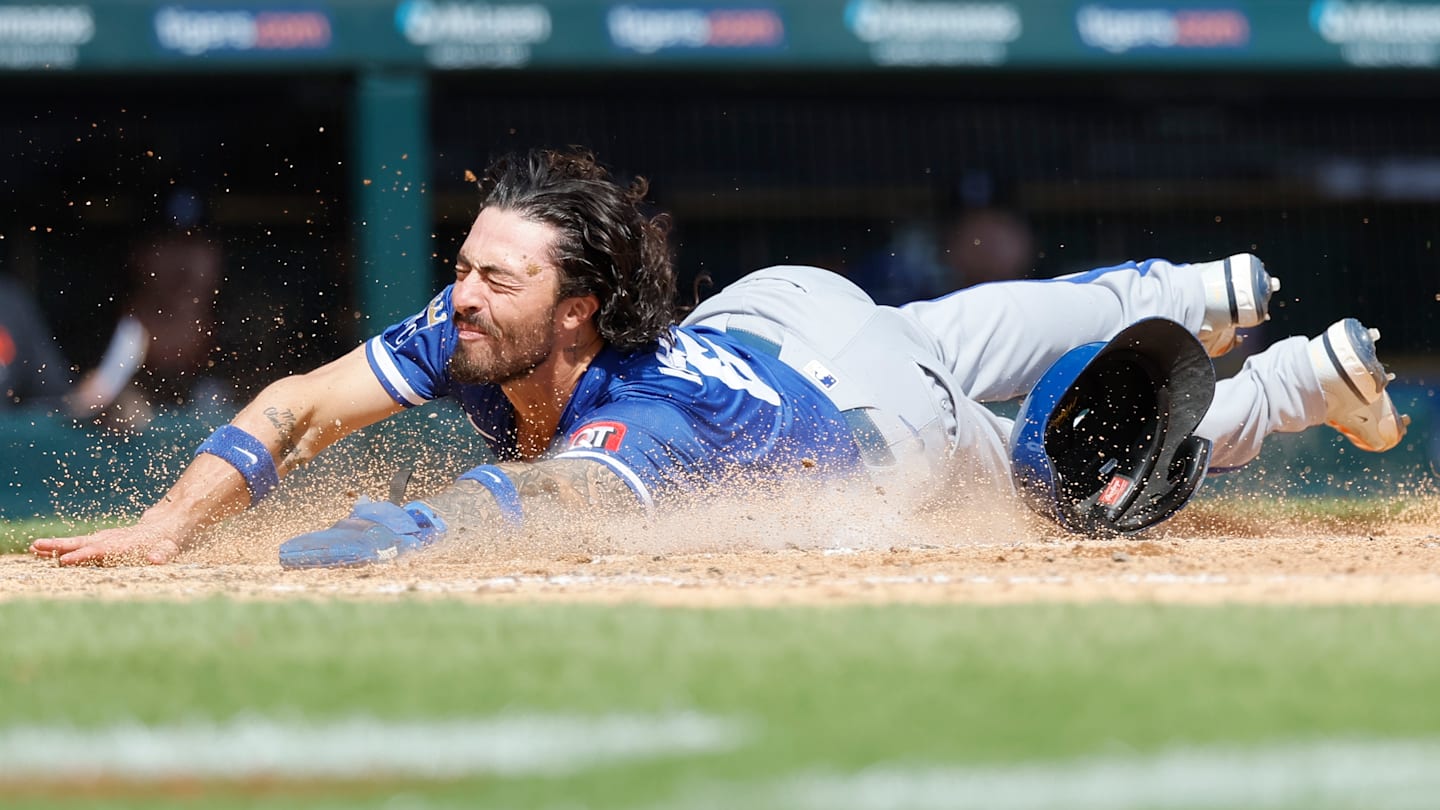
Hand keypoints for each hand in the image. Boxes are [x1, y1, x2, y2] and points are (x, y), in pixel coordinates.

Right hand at [30, 521, 188, 565]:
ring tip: (34, 547)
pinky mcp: (102, 542)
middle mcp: (110, 540)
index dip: (84, 555)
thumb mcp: (170, 548)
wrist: (166, 525)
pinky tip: (48, 552)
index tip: (66, 560)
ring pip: (78, 542)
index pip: (99, 550)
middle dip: (60, 546)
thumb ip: (163, 553)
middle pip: (82, 542)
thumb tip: (156, 559)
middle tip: (37, 547)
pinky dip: (65, 548)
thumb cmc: (168, 541)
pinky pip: (81, 545)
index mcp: (122, 544)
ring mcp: (104, 539)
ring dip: (57, 546)